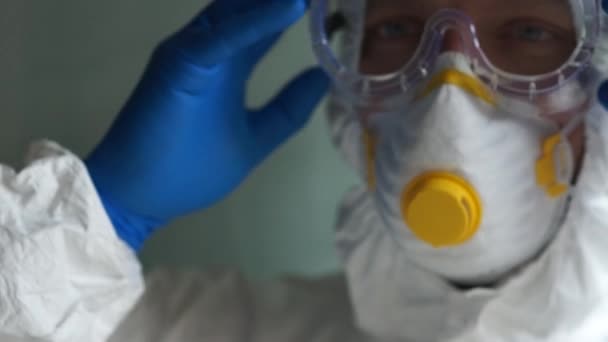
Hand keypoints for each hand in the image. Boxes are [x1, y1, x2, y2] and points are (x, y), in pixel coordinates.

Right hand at [85, 0, 329, 249]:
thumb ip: (287, 109)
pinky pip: (222, 37)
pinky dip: (256, 21)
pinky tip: (292, 7)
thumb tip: (321, 78)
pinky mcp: (181, 63)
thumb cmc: (188, 168)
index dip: (292, 10)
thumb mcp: (255, 138)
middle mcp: (208, 49)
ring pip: (238, 11)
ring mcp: (192, 51)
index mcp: (226, 64)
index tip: (325, 5)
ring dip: (275, 0)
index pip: (262, 26)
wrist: (138, 199)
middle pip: (251, 8)